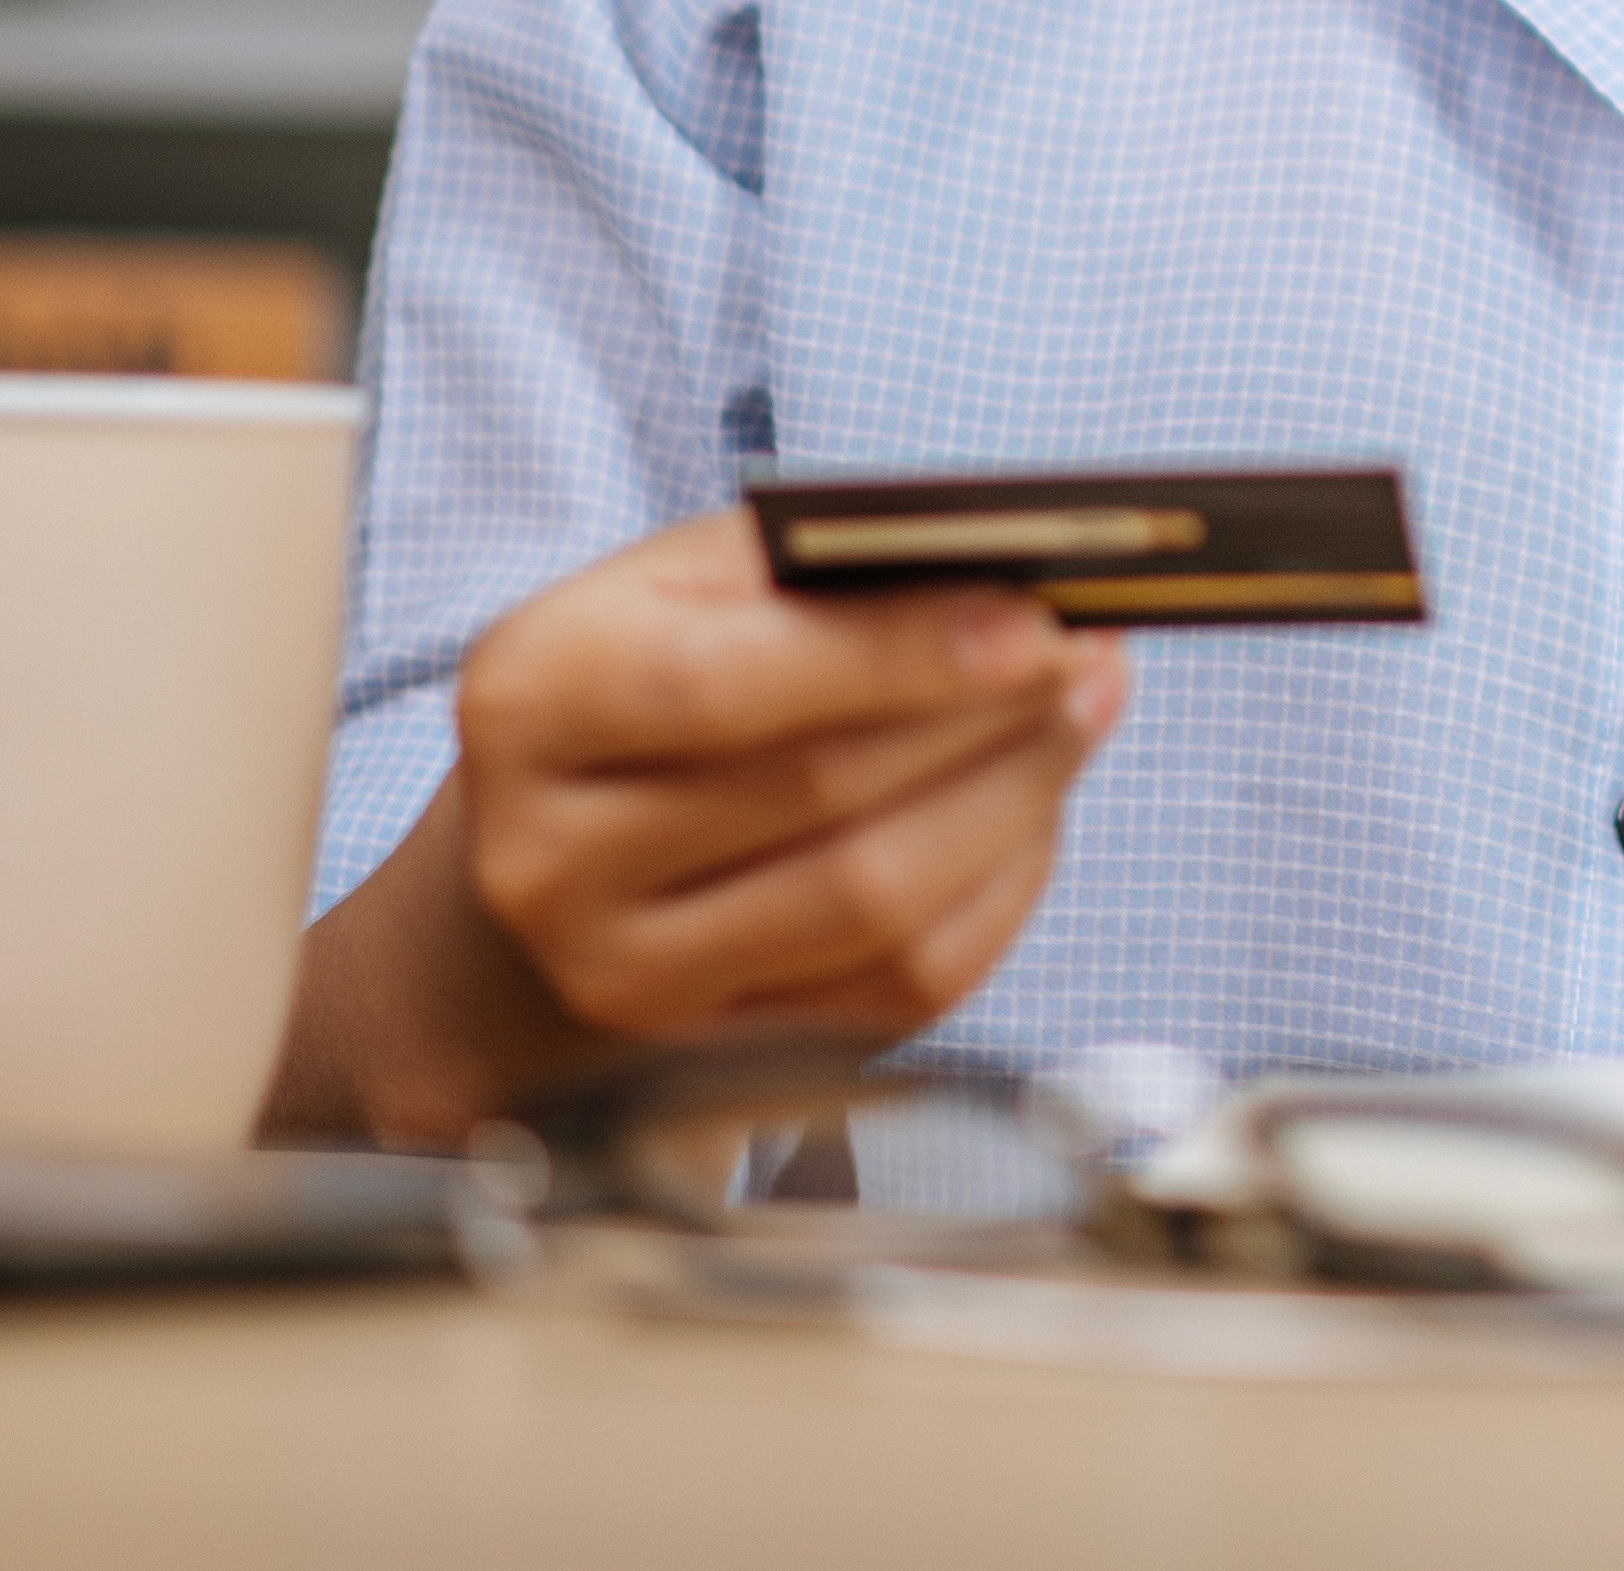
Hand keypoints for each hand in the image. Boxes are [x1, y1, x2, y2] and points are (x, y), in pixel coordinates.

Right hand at [262, 510, 1125, 1146]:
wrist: (541, 866)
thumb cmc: (641, 690)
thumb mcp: (681, 587)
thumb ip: (817, 567)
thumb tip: (1003, 579)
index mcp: (534, 702)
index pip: (728, 687)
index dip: (899, 657)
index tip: (1035, 624)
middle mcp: (552, 858)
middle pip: (822, 797)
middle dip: (990, 721)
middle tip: (1089, 657)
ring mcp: (623, 980)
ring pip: (877, 908)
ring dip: (1016, 803)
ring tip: (1078, 718)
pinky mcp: (715, 1057)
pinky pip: (902, 985)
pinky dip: (998, 890)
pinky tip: (1029, 812)